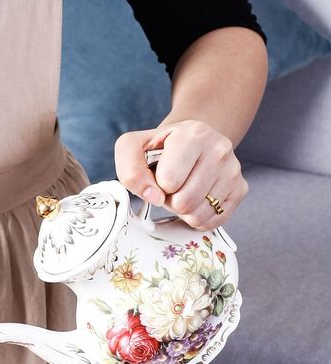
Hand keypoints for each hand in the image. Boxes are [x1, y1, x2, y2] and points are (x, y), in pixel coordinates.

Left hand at [114, 119, 247, 229]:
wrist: (191, 143)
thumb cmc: (159, 149)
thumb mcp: (133, 148)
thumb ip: (130, 169)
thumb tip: (153, 196)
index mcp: (193, 134)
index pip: (168, 181)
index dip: (157, 185)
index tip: (160, 174)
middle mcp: (219, 149)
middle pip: (184, 202)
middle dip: (170, 200)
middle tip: (171, 186)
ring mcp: (233, 170)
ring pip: (197, 215)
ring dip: (183, 210)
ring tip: (183, 190)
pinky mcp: (240, 189)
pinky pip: (211, 222)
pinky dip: (197, 218)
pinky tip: (196, 199)